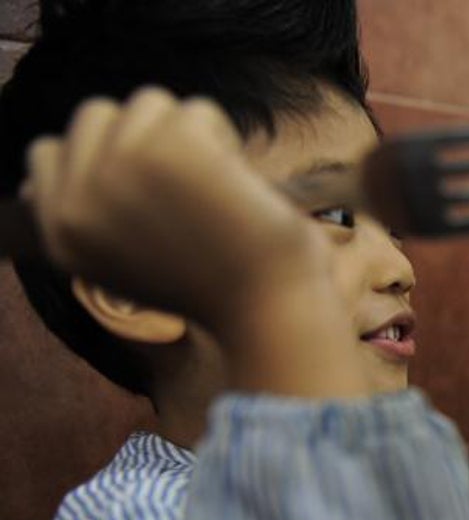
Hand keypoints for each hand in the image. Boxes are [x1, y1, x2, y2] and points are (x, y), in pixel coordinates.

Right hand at [23, 88, 329, 337]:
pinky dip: (225, 141)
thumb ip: (95, 216)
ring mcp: (116, 170)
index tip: (151, 182)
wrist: (267, 312)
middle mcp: (76, 203)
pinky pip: (196, 111)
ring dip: (189, 136)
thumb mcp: (131, 265)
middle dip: (147, 136)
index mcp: (62, 237)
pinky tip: (237, 187)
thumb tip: (71, 160)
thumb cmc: (218, 292)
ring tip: (215, 189)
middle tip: (189, 185)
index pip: (47, 155)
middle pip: (96, 116)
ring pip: (149, 104)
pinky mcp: (166, 147)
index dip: (103, 154)